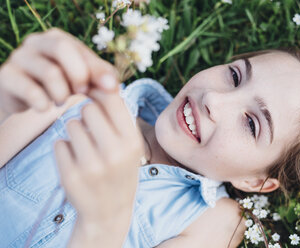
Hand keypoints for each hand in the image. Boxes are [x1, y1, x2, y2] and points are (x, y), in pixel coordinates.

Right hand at [0, 28, 117, 116]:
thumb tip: (114, 88)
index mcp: (57, 39)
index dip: (97, 69)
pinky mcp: (7, 77)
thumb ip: (100, 79)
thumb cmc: (59, 86)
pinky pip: (30, 90)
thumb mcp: (83, 80)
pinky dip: (43, 102)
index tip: (111, 89)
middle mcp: (36, 42)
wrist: (24, 100)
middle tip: (83, 92)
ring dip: (62, 92)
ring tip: (61, 102)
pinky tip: (45, 108)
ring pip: (49, 71)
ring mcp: (19, 58)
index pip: (80, 48)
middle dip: (79, 74)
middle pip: (61, 47)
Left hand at [54, 89, 143, 226]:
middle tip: (92, 128)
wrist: (109, 211)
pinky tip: (76, 161)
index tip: (94, 94)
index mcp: (132, 142)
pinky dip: (64, 148)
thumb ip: (120, 117)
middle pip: (88, 108)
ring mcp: (91, 165)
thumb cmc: (121, 170)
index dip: (100, 92)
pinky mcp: (70, 175)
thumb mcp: (130, 145)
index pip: (113, 99)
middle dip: (87, 114)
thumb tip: (103, 83)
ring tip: (85, 147)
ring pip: (71, 124)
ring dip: (75, 130)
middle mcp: (114, 153)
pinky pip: (59, 143)